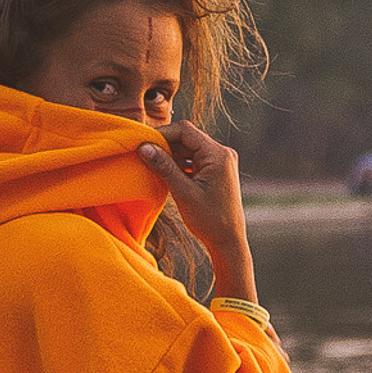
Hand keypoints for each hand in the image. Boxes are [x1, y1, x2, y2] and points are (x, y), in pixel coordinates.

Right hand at [137, 120, 256, 302]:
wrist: (228, 241)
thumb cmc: (209, 220)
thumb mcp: (183, 192)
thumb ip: (164, 167)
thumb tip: (144, 147)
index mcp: (218, 154)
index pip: (185, 130)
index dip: (162, 134)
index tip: (142, 144)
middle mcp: (222, 153)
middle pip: (187, 138)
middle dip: (165, 145)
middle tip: (143, 155)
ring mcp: (220, 162)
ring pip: (189, 149)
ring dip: (171, 156)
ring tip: (152, 166)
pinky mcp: (216, 171)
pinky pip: (194, 160)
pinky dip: (179, 165)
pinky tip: (166, 174)